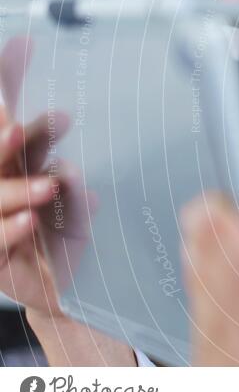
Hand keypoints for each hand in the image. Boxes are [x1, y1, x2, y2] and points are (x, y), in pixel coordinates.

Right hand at [0, 36, 134, 364]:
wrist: (65, 288)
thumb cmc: (69, 238)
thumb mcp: (78, 203)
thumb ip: (75, 180)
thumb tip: (73, 157)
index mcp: (20, 171)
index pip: (16, 139)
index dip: (21, 122)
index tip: (48, 103)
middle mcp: (3, 192)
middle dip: (6, 144)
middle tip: (20, 128)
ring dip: (19, 189)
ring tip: (50, 186)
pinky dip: (12, 228)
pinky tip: (30, 221)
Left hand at [180, 192, 238, 365]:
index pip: (237, 264)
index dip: (221, 225)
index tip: (221, 204)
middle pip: (208, 279)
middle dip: (210, 240)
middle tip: (223, 217)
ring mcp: (221, 372)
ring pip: (196, 301)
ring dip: (206, 267)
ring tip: (233, 253)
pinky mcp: (209, 377)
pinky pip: (197, 327)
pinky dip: (206, 299)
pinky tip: (224, 289)